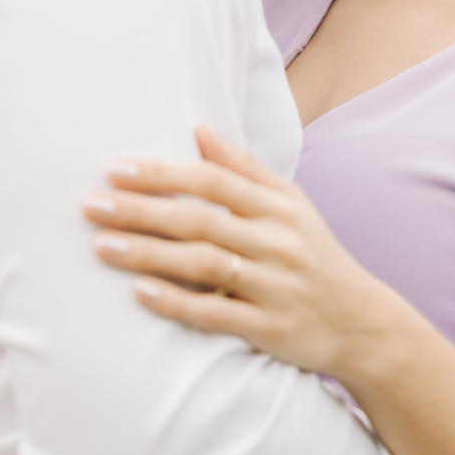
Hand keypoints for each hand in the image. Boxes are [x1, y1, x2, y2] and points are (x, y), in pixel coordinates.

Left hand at [82, 125, 410, 386]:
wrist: (364, 324)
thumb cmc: (314, 256)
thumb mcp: (292, 205)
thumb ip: (245, 168)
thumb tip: (200, 126)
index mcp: (280, 206)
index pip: (213, 180)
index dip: (163, 172)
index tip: (115, 168)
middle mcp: (279, 241)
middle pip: (200, 219)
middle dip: (141, 210)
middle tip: (90, 204)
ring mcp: (275, 286)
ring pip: (203, 265)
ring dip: (147, 254)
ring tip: (100, 247)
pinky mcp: (271, 328)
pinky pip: (216, 313)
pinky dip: (177, 302)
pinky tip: (139, 294)